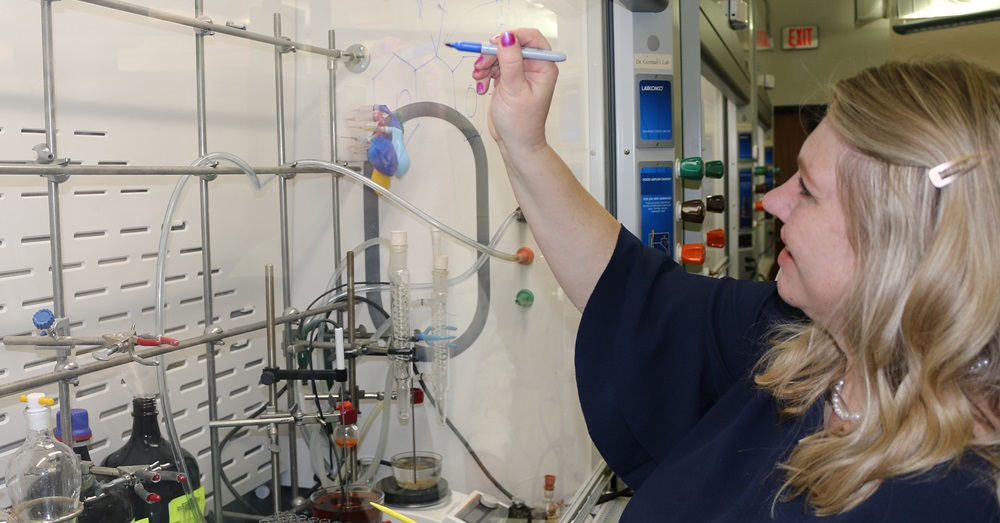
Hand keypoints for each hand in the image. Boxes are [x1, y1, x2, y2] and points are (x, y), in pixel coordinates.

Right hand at [471, 28, 558, 156]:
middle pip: (510, 46)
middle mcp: (533, 67)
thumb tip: (506, 37)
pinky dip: (484, 74)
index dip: (512, 37)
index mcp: (544, 67)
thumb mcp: (514, 89)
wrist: (515, 143)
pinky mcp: (507, 79)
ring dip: (485, 65)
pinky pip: (493, 67)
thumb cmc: (521, 123)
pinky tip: (482, 88)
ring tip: (479, 80)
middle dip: (492, 55)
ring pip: (498, 56)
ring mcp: (519, 73)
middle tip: (481, 66)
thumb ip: (510, 61)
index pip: (531, 38)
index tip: (495, 43)